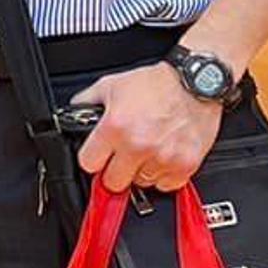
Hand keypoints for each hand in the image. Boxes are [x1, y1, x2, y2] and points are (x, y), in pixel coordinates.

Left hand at [75, 62, 224, 192]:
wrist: (196, 82)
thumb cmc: (157, 83)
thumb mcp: (110, 85)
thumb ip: (86, 102)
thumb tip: (71, 114)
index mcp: (115, 127)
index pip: (89, 164)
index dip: (92, 159)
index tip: (98, 157)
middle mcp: (138, 145)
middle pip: (113, 182)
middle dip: (114, 171)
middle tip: (121, 157)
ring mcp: (163, 158)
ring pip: (141, 183)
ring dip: (140, 171)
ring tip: (146, 151)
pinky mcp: (185, 165)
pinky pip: (166, 186)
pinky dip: (164, 176)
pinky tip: (162, 158)